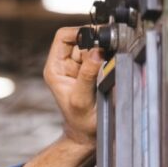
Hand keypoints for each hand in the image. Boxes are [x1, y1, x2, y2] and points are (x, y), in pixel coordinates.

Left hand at [44, 26, 103, 146]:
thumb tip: (97, 52)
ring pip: (94, 45)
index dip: (80, 32)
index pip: (64, 36)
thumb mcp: (82, 98)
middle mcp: (66, 65)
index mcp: (55, 68)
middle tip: (107, 54)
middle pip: (82, 38)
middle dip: (96, 43)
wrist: (88, 134)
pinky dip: (110, 58)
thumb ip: (87, 75)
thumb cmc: (81, 121)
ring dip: (104, 51)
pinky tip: (111, 71)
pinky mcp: (93, 71)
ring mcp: (80, 67)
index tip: (97, 39)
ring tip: (108, 68)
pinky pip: (103, 56)